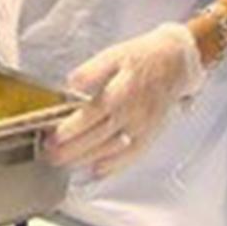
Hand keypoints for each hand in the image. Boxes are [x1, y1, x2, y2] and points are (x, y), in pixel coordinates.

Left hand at [50, 23, 205, 177]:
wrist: (176, 63)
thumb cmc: (141, 58)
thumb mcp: (114, 55)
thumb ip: (91, 70)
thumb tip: (70, 83)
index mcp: (122, 89)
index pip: (92, 114)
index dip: (72, 128)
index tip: (52, 137)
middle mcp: (133, 111)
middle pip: (99, 136)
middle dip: (71, 149)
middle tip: (50, 155)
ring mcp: (142, 126)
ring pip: (112, 149)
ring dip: (86, 159)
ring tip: (64, 163)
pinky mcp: (150, 134)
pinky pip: (132, 155)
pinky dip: (114, 166)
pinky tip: (96, 171)